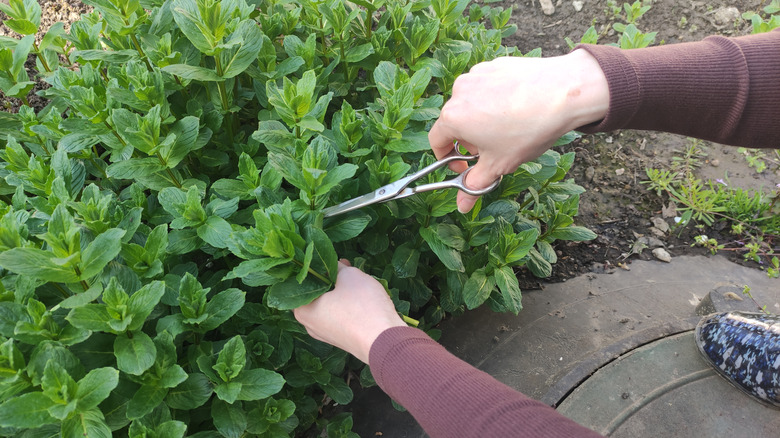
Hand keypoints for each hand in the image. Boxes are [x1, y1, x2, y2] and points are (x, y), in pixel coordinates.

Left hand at [293, 261, 404, 363]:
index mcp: (302, 310)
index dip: (313, 266)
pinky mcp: (341, 339)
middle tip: (343, 264)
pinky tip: (360, 295)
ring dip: (339, 290)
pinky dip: (346, 305)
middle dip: (329, 278)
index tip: (325, 256)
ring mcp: (325, 334)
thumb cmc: (362, 306)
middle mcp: (309, 325)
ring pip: (328, 305)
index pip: (300, 282)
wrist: (385, 341)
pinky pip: (339, 316)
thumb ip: (336, 266)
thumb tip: (333, 264)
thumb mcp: (349, 276)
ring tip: (354, 276)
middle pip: (316, 294)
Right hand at [428, 49, 608, 212]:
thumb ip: (475, 184)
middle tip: (492, 150)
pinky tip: (517, 109)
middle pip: (454, 122)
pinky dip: (495, 101)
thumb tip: (462, 206)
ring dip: (481, 120)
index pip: (436, 142)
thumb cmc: (528, 129)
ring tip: (508, 129)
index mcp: (452, 118)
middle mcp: (459, 92)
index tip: (466, 166)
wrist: (563, 92)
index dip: (448, 159)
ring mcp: (477, 74)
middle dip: (469, 140)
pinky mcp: (495, 65)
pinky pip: (487, 88)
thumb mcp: (499, 164)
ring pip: (471, 104)